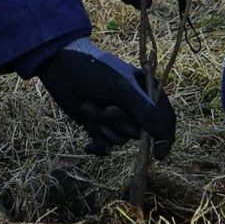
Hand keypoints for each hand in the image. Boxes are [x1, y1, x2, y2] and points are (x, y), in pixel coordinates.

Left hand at [36, 37, 176, 157]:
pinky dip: (97, 145)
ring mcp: (117, 118)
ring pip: (121, 139)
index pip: (165, 119)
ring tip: (88, 107)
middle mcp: (135, 107)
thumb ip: (143, 111)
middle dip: (119, 122)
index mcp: (147, 92)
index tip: (159, 155)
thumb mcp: (121, 88)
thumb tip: (164, 135)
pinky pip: (107, 146)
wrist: (60, 68)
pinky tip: (88, 143)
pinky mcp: (101, 126)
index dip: (164, 138)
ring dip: (103, 127)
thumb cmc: (94, 71)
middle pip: (139, 133)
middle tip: (104, 105)